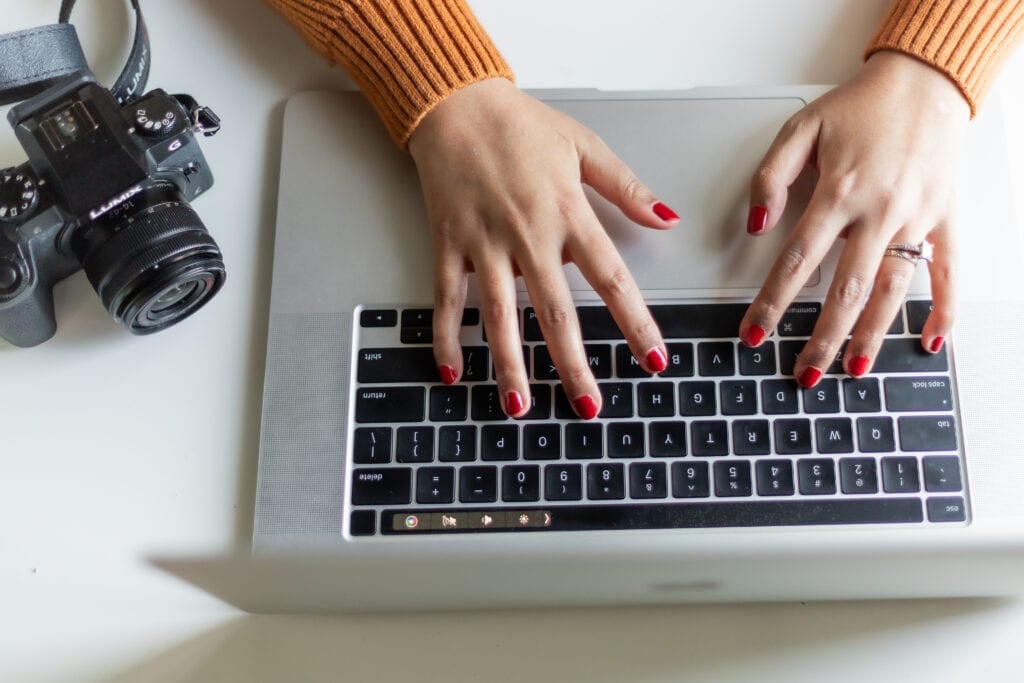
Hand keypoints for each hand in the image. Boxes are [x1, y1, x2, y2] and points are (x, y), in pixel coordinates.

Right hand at [408, 78, 678, 417]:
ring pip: (499, 316)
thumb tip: (667, 219)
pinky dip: (446, 337)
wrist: (456, 104)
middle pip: (556, 313)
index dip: (635, 323)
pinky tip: (453, 370)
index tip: (653, 359)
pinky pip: (446, 300)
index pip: (611, 280)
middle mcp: (527, 236)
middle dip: (573, 365)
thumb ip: (627, 189)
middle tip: (589, 407)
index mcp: (568, 214)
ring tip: (520, 407)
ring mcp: (484, 244)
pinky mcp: (449, 245)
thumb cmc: (521, 125)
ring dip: (509, 365)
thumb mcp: (585, 147)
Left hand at [739, 51, 969, 385]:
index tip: (754, 334)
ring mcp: (917, 219)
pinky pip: (947, 272)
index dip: (772, 302)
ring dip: (872, 334)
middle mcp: (879, 212)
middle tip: (804, 373)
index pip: (797, 261)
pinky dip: (942, 309)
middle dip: (822, 337)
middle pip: (846, 289)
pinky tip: (928, 341)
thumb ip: (770, 177)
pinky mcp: (944, 219)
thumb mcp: (801, 129)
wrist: (925, 84)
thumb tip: (756, 225)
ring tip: (853, 370)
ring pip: (892, 289)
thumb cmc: (861, 107)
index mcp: (839, 192)